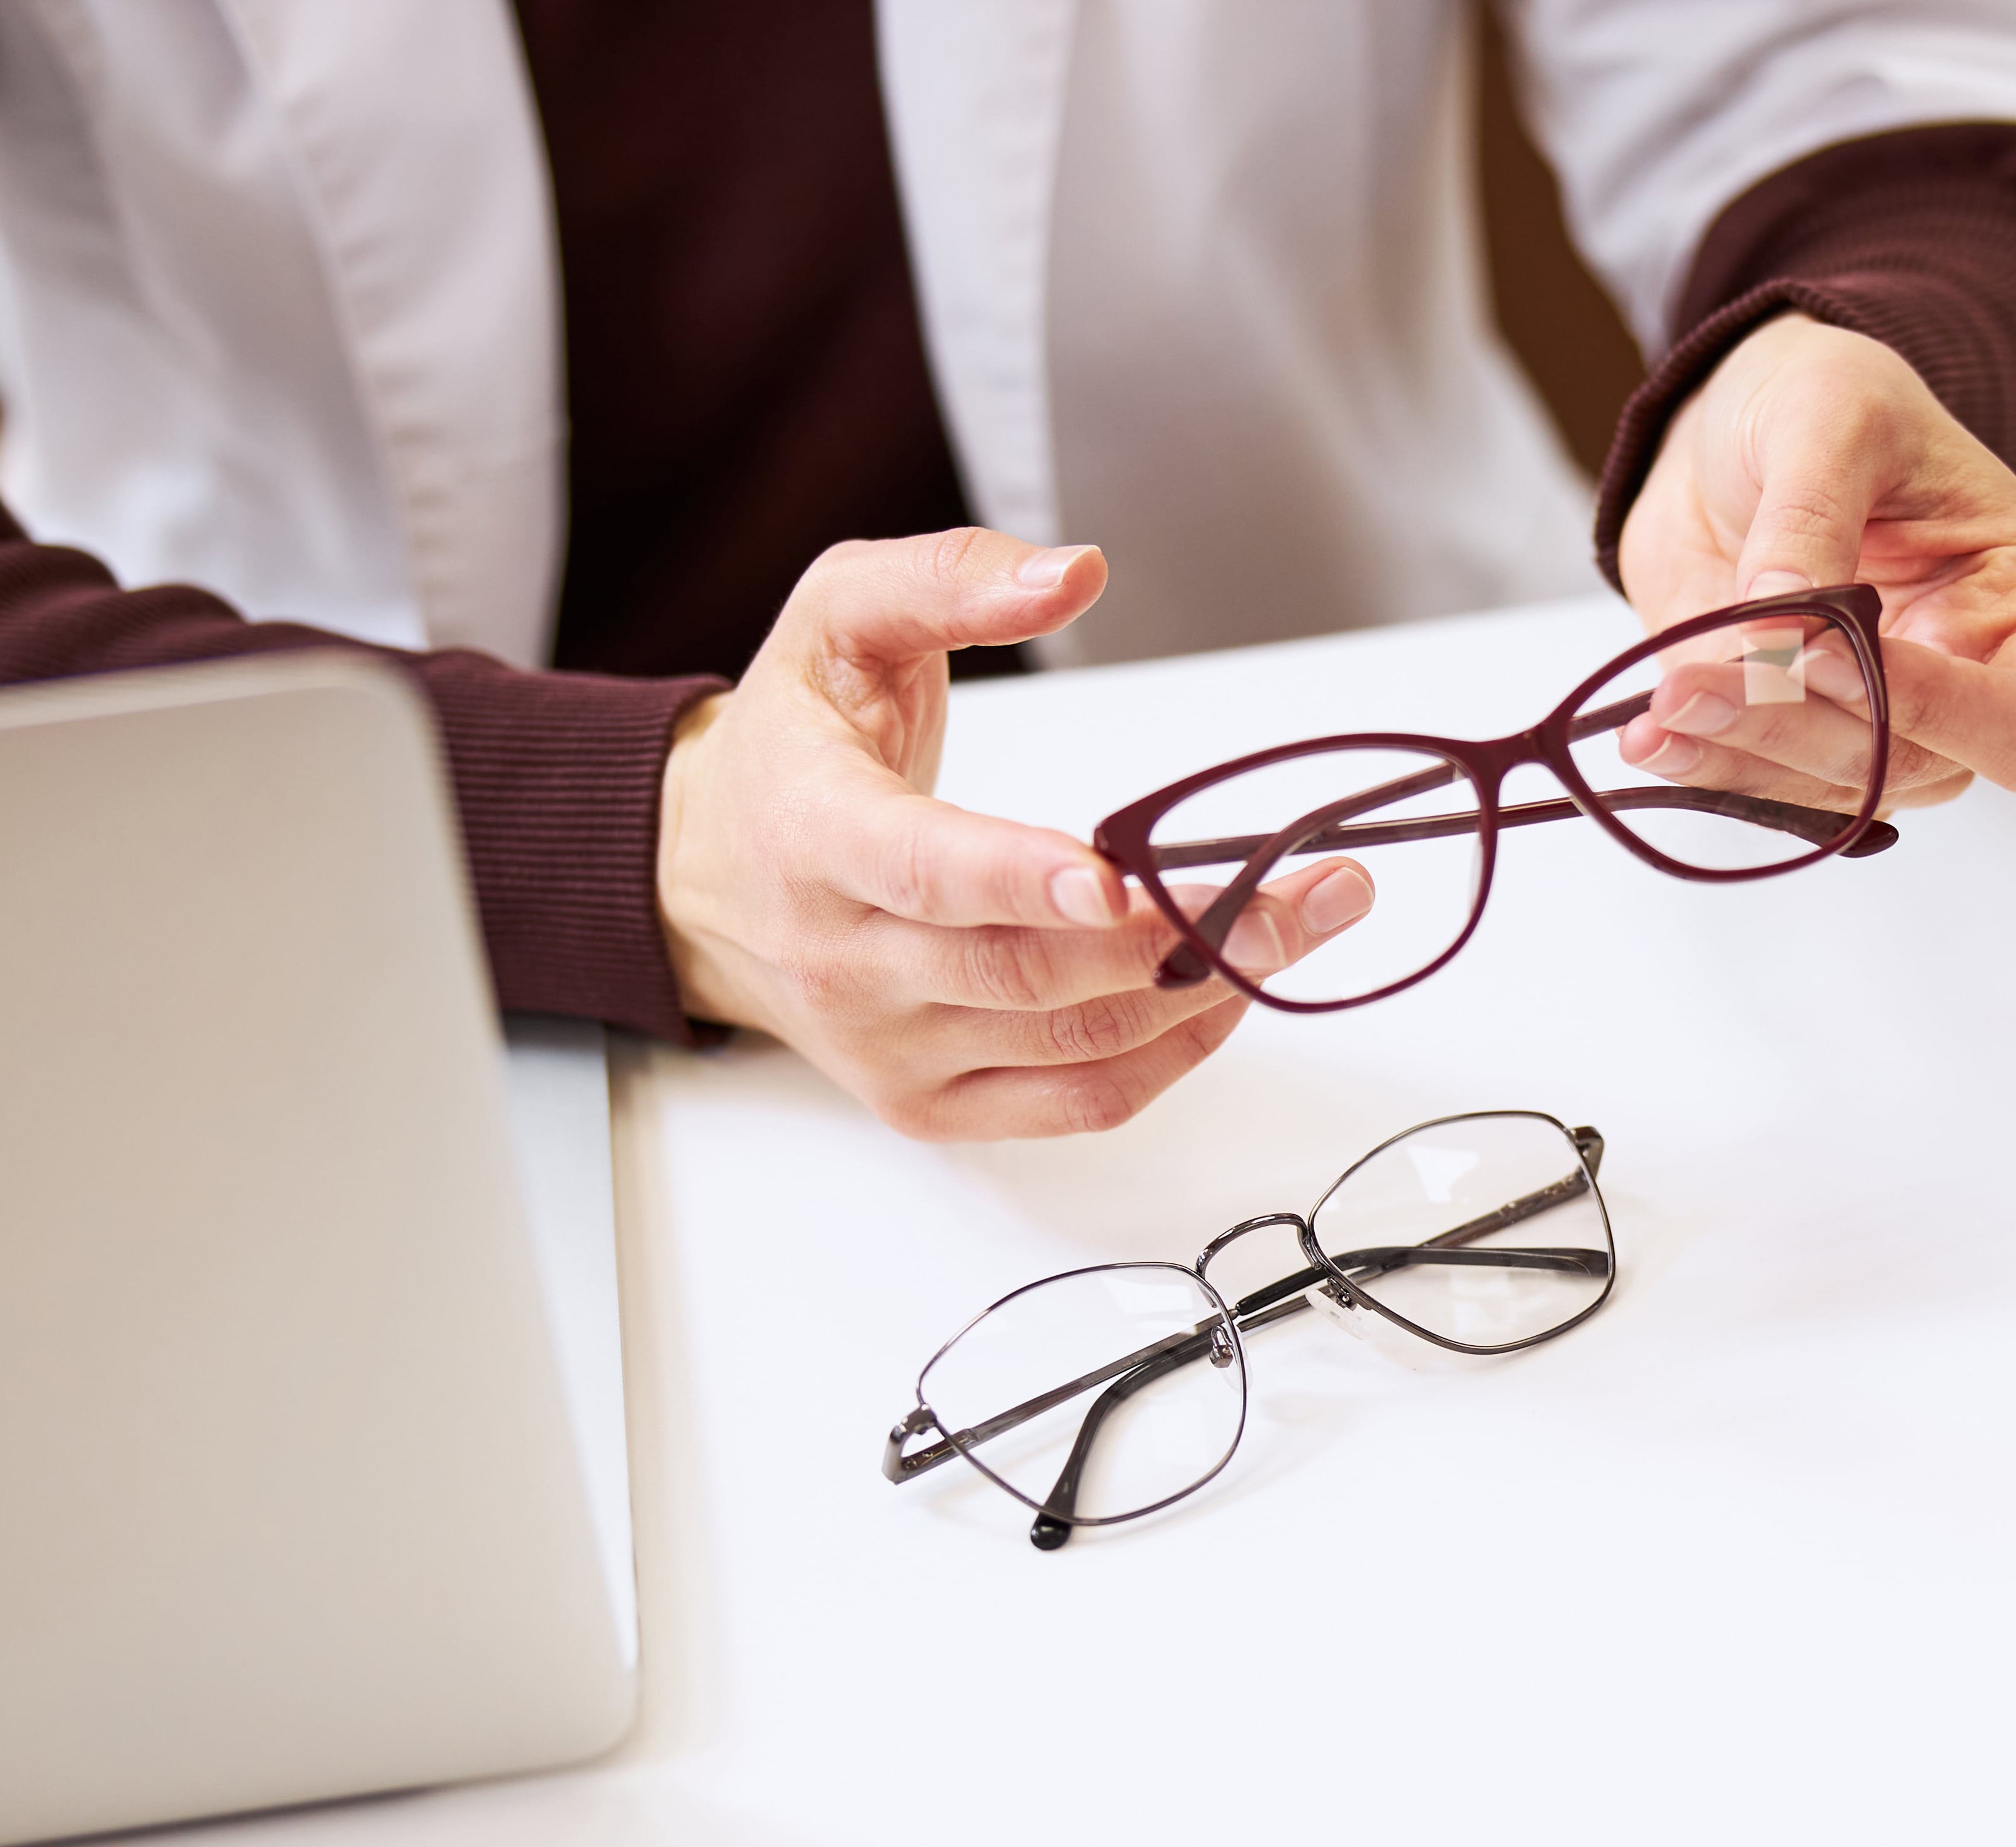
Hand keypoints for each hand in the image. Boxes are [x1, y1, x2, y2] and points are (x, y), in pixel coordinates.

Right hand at [655, 529, 1366, 1139]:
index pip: (921, 871)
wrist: (706, 874)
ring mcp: (888, 1046)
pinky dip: (1165, 1061)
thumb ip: (950, 578)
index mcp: (811, 832)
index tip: (1122, 881)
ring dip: (1203, 994)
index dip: (1023, 880)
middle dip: (1184, 935)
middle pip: (1028, 969)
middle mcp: (844, 959)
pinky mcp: (929, 1102)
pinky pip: (1071, 1104)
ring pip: (1067, 1040)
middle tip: (1309, 891)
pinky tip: (1228, 999)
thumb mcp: (842, 616)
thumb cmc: (794, 743)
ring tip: (1300, 931)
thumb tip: (1072, 573)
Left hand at [1612, 314, 2015, 815]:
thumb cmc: (1831, 401)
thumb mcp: (1834, 414)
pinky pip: (1765, 787)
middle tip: (1707, 677)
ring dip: (1742, 755)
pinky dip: (1705, 767)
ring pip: (1833, 791)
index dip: (1939, 712)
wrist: (1739, 423)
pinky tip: (1650, 736)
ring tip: (1660, 707)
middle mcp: (1972, 689)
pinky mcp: (1799, 735)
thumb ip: (1812, 516)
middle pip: (1913, 765)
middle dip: (1804, 728)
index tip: (1830, 653)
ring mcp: (1886, 725)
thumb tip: (1779, 625)